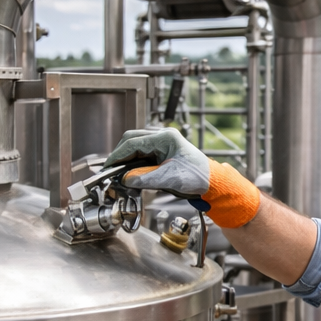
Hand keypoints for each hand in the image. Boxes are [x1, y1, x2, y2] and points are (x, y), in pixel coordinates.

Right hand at [106, 127, 259, 227]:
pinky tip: (130, 174)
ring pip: (135, 147)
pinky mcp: (162, 152)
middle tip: (110, 171)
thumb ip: (144, 178)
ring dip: (126, 160)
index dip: (117, 156)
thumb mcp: (168, 179)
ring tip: (118, 174)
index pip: (133, 143)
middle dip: (119, 156)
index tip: (108, 168)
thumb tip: (125, 179)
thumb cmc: (197, 177)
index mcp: (165, 138)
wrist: (212, 183)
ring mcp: (162, 143)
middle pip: (131, 141)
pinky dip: (133, 164)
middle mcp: (163, 137)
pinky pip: (142, 155)